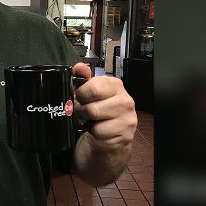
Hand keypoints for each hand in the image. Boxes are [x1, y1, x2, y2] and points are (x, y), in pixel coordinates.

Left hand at [69, 63, 136, 186]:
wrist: (108, 138)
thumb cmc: (98, 114)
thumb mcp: (88, 94)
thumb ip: (82, 80)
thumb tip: (79, 67)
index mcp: (116, 86)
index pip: (94, 87)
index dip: (82, 94)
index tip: (81, 98)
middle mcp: (125, 100)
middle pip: (92, 104)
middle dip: (82, 109)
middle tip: (84, 111)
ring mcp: (127, 118)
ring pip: (95, 118)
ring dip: (87, 121)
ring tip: (92, 121)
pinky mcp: (124, 134)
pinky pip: (99, 132)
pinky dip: (94, 133)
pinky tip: (99, 131)